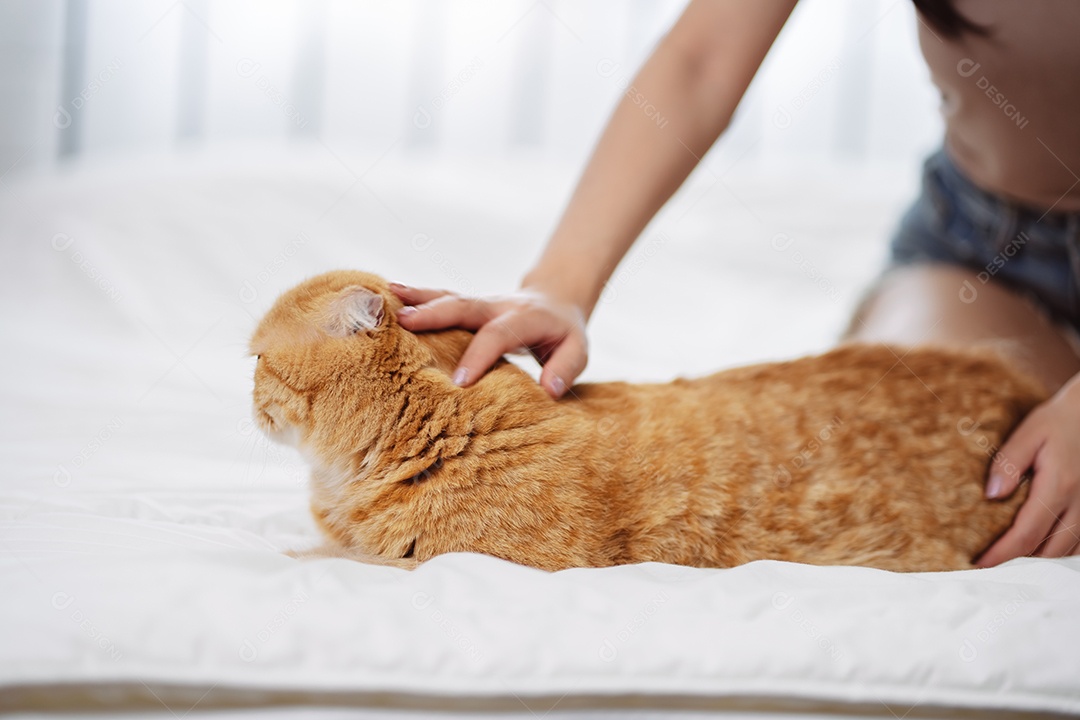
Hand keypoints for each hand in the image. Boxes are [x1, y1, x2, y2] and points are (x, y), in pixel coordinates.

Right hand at [389, 283, 587, 397]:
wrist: (557, 299)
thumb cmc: (564, 334)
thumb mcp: (579, 350)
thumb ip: (566, 368)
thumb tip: (548, 390)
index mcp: (526, 318)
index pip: (498, 335)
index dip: (479, 356)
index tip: (459, 382)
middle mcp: (498, 305)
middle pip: (465, 306)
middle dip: (435, 314)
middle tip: (405, 322)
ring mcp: (479, 302)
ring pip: (447, 296)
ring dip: (417, 298)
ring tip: (387, 296)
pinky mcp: (466, 305)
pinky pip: (439, 299)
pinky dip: (414, 296)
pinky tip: (388, 293)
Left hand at [976, 373, 1079, 565]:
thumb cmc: (1060, 420)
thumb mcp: (1029, 433)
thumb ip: (1008, 463)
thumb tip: (991, 495)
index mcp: (1060, 486)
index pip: (1026, 534)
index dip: (1001, 554)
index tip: (979, 563)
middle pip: (1048, 551)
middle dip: (1017, 562)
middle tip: (988, 563)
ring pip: (1067, 551)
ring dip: (1038, 559)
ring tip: (1008, 558)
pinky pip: (1079, 543)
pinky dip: (1057, 550)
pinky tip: (1036, 546)